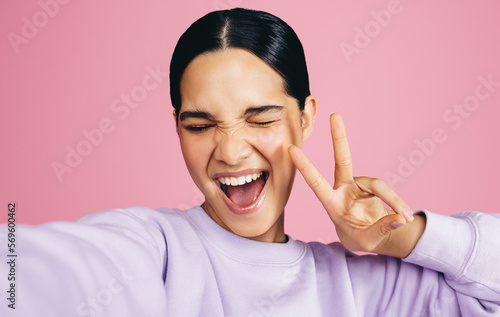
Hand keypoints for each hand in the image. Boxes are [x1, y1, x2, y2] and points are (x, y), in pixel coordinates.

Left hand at [288, 113, 420, 255]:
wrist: (369, 236)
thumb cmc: (360, 237)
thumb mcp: (367, 241)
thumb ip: (382, 229)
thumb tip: (400, 218)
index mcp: (332, 204)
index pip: (316, 183)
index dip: (305, 166)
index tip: (291, 150)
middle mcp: (343, 190)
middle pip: (342, 159)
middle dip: (339, 137)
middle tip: (335, 115)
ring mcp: (357, 185)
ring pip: (378, 184)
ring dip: (393, 200)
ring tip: (405, 217)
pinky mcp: (371, 185)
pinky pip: (387, 190)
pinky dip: (397, 202)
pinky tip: (404, 215)